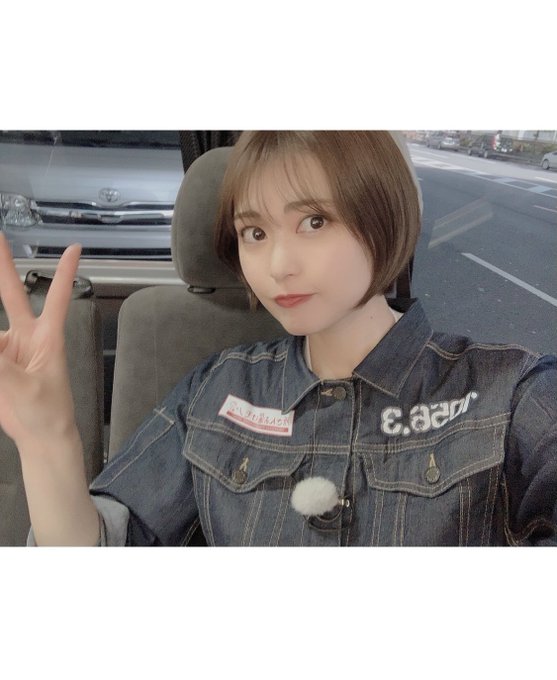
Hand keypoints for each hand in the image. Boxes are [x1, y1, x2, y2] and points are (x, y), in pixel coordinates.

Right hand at [0, 233, 81, 451]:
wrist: (41, 436)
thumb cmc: (47, 411)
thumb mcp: (24, 388)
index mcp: (48, 338)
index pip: (60, 298)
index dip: (67, 273)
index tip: (77, 248)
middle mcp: (28, 336)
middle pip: (12, 295)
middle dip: (3, 267)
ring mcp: (8, 349)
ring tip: (5, 375)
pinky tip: (0, 379)